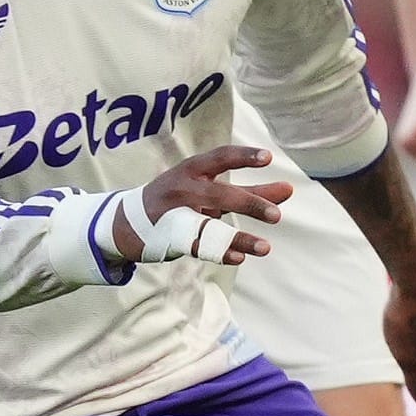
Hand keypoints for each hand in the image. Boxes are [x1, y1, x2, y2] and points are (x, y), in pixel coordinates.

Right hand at [113, 145, 288, 265]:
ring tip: (265, 248)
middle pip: (220, 194)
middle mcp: (184, 188)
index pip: (221, 157)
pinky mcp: (171, 237)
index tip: (269, 157)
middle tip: (276, 216)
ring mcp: (176, 214)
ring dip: (238, 238)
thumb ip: (248, 190)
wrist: (126, 222)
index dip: (244, 156)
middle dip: (249, 203)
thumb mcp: (208, 188)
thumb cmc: (178, 199)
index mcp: (194, 169)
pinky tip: (238, 258)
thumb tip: (289, 190)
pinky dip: (218, 252)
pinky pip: (197, 245)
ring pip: (210, 226)